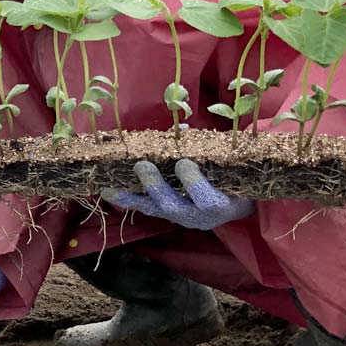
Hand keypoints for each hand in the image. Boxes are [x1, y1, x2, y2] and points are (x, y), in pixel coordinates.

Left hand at [101, 160, 253, 230]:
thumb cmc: (235, 178)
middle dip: (155, 186)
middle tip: (142, 165)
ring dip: (131, 197)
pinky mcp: (166, 215)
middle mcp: (198, 217)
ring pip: (154, 209)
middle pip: (173, 207)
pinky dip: (127, 200)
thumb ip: (211, 150)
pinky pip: (145, 209)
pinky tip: (108, 191)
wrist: (237, 205)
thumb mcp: (233, 167)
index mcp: (221, 205)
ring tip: (111, 186)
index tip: (184, 163)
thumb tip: (183, 128)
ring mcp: (180, 217)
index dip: (193, 183)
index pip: (206, 199)